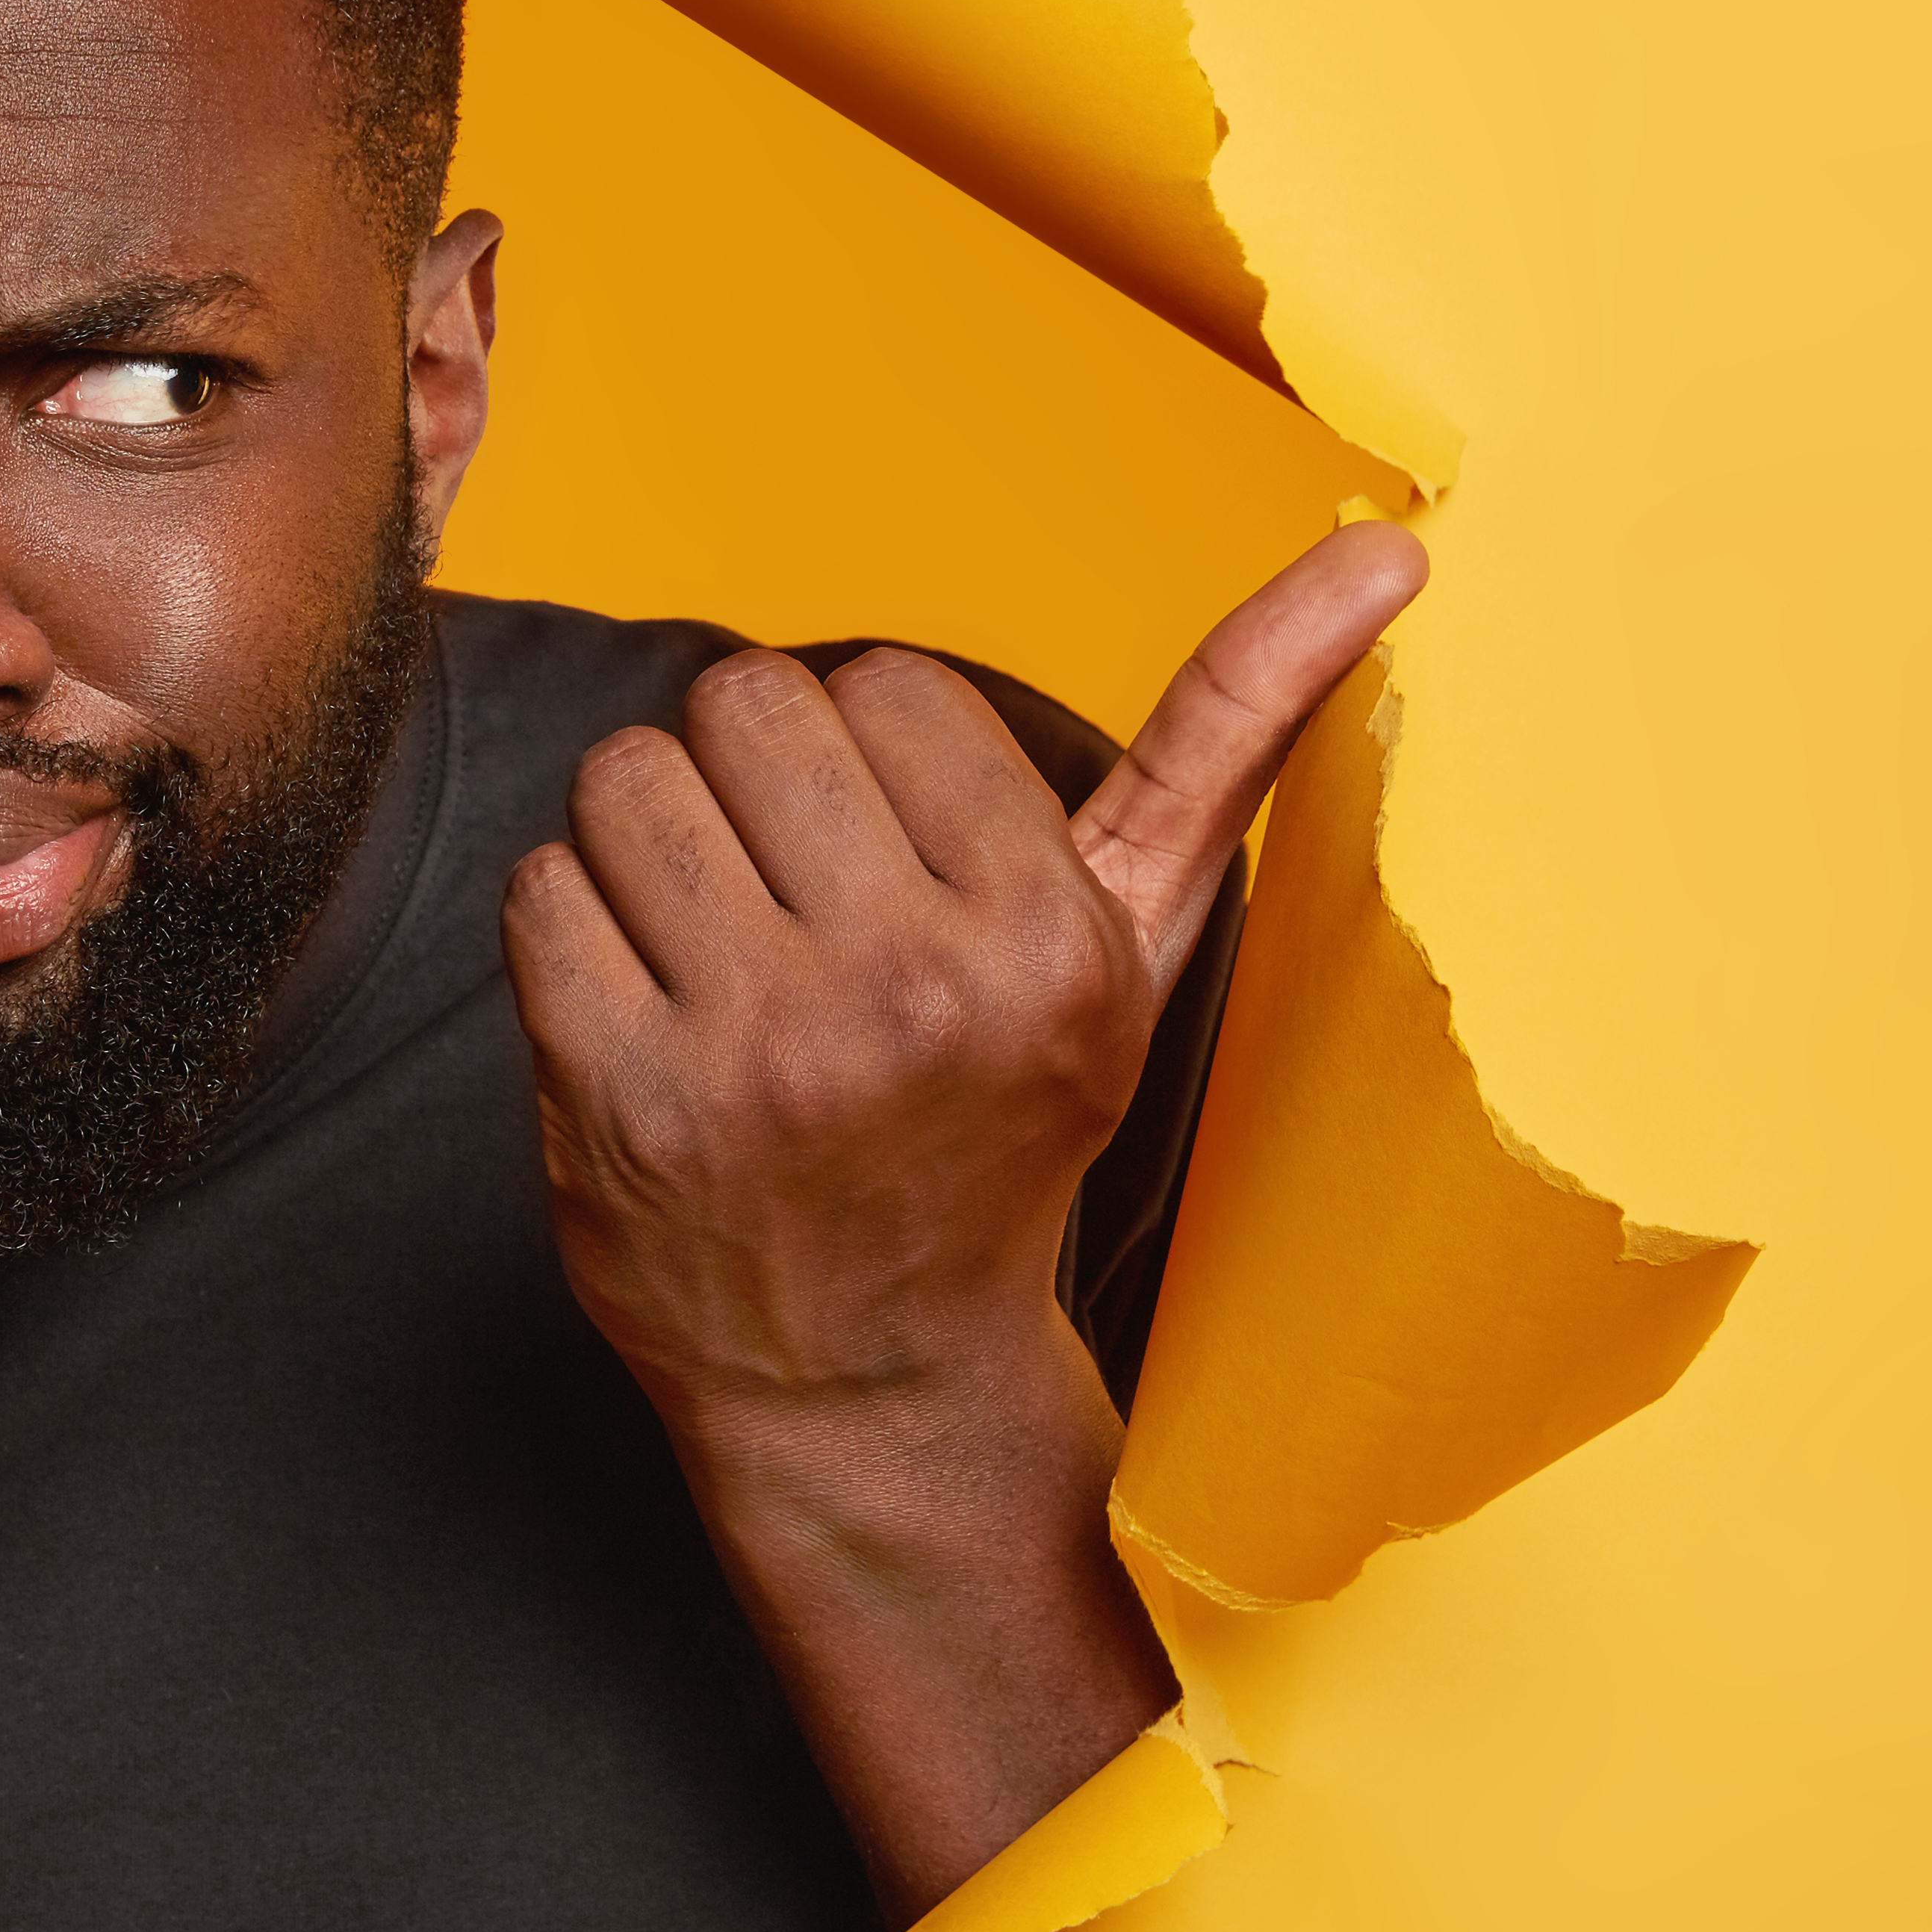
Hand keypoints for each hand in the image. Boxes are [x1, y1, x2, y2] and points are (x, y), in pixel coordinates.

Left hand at [503, 518, 1426, 1907]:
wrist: (876, 1380)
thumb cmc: (1004, 1117)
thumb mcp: (1139, 940)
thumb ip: (1241, 727)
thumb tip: (1386, 550)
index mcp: (1048, 946)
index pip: (894, 687)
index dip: (881, 763)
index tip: (906, 866)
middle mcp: (911, 1000)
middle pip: (752, 702)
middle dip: (760, 777)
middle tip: (795, 893)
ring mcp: (756, 1060)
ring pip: (632, 779)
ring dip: (656, 842)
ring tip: (719, 942)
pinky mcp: (618, 1108)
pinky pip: (544, 890)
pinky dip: (578, 932)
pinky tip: (649, 1011)